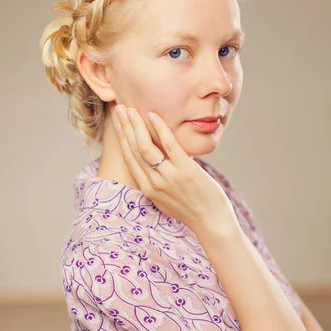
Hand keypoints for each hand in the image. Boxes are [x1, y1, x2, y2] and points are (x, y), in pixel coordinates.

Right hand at [114, 105, 235, 231]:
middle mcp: (154, 183)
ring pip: (145, 147)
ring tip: (131, 109)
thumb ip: (157, 182)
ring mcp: (169, 178)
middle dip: (125, 126)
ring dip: (136, 125)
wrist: (211, 222)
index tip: (118, 122)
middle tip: (120, 108)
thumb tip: (155, 163)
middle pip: (133, 150)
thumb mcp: (166, 199)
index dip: (122, 138)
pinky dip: (160, 129)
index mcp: (148, 189)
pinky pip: (170, 146)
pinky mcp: (185, 171)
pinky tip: (154, 116)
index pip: (129, 158)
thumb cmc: (192, 210)